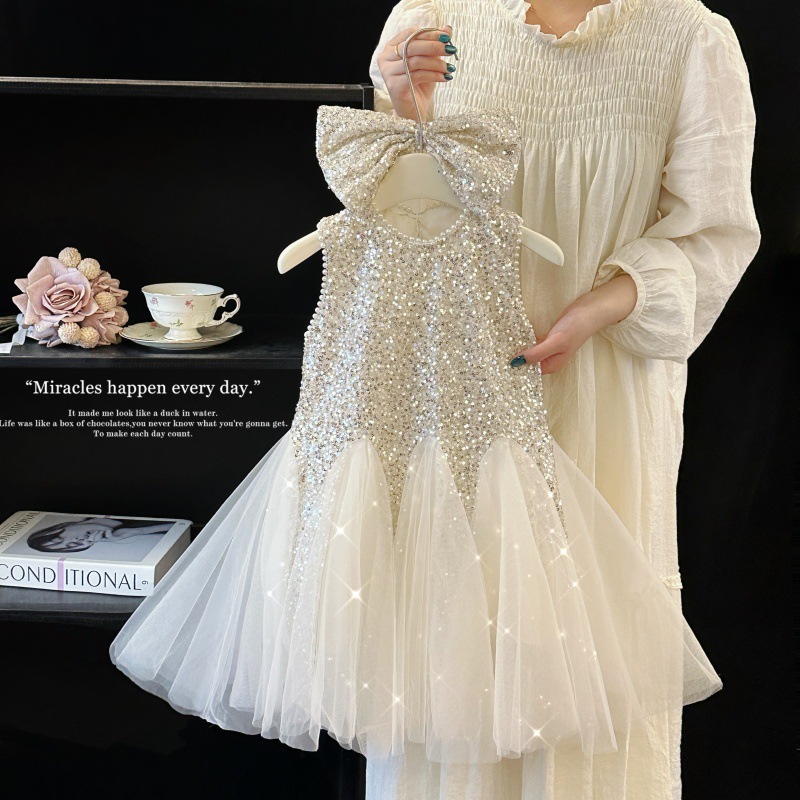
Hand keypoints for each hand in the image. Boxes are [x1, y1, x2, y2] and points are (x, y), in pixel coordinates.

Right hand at [377, 24, 455, 120]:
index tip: (446, 37)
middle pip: (412, 46)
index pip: (410, 34)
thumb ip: (435, 44)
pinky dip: (434, 75)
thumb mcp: (429, 61)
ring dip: (436, 63)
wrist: (413, 111)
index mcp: (391, 47)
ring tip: (449, 68)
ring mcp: (388, 72)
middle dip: (434, 46)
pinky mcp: (394, 86)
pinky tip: (445, 77)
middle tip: (451, 50)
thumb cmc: (420, 85)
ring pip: (415, 61)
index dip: (428, 33)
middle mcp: (385, 58)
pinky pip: (417, 75)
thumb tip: (448, 28)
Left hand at [509, 273, 637, 373]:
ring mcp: (547, 348)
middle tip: (494, 353)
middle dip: (512, 358)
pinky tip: (511, 336)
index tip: (497, 364)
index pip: (527, 371)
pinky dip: (523, 339)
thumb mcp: (556, 341)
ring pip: (527, 351)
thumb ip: (537, 353)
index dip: (513, 368)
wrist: (589, 309)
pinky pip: (530, 341)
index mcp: (551, 365)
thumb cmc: (576, 327)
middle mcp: (548, 359)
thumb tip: (516, 362)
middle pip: (526, 362)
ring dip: (516, 348)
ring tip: (498, 345)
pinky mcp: (547, 337)